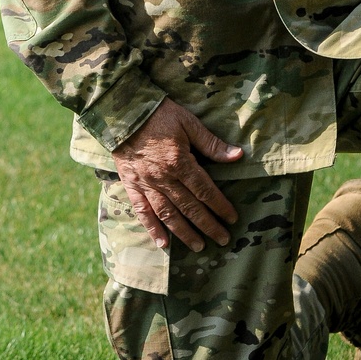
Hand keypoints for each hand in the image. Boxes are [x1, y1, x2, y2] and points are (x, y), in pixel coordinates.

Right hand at [112, 98, 243, 251]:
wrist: (123, 112)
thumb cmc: (159, 114)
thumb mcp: (188, 123)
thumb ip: (211, 143)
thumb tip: (237, 156)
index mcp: (179, 162)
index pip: (204, 191)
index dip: (220, 206)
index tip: (232, 218)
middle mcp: (163, 178)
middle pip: (189, 207)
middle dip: (208, 225)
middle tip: (223, 240)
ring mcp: (146, 184)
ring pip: (168, 214)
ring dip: (184, 233)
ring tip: (198, 247)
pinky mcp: (131, 185)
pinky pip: (142, 211)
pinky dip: (152, 229)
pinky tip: (162, 244)